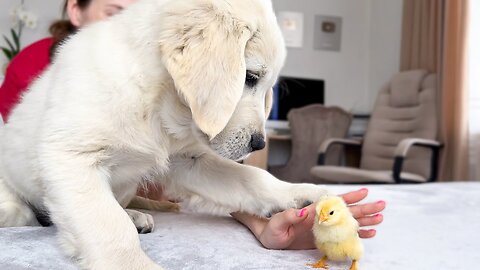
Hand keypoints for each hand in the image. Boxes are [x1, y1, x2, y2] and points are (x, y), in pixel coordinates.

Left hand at [231, 188, 385, 249]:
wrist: (267, 237)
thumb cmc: (270, 228)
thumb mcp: (276, 222)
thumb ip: (288, 216)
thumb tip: (302, 211)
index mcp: (310, 210)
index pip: (333, 202)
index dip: (348, 198)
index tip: (364, 192)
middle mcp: (320, 217)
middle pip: (345, 211)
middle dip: (364, 208)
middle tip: (382, 205)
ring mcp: (322, 228)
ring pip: (347, 222)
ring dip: (364, 220)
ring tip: (380, 218)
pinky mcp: (323, 239)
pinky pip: (342, 236)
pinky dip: (356, 235)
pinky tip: (368, 234)